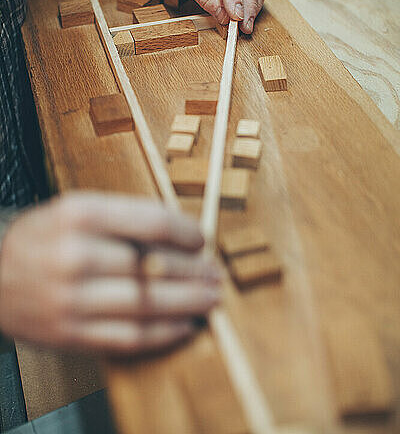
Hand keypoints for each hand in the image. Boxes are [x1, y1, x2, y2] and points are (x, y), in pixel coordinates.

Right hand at [0, 193, 219, 353]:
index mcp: (79, 215)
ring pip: (147, 304)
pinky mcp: (69, 334)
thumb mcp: (76, 208)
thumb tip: (181, 235)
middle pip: (154, 266)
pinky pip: (129, 337)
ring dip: (188, 304)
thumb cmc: (42, 238)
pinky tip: (184, 326)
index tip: (201, 239)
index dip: (186, 232)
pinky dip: (164, 334)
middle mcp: (75, 255)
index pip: (152, 222)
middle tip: (215, 273)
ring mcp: (71, 299)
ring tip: (210, 300)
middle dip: (195, 272)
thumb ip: (125, 217)